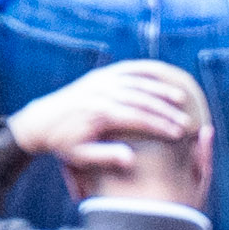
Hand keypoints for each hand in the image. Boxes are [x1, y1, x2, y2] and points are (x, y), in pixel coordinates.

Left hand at [8, 59, 206, 177]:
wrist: (42, 121)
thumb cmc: (63, 144)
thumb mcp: (81, 156)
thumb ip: (106, 157)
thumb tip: (131, 160)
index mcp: (100, 114)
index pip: (138, 118)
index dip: (160, 126)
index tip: (178, 134)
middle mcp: (103, 93)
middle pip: (143, 100)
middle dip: (166, 111)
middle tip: (186, 123)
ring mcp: (102, 80)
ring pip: (138, 82)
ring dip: (161, 90)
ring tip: (181, 100)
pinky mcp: (101, 74)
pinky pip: (128, 69)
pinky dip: (146, 72)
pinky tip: (162, 77)